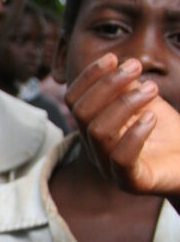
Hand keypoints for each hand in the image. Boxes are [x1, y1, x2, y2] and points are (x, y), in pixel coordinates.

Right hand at [67, 54, 179, 195]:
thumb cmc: (167, 132)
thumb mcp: (143, 102)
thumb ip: (126, 87)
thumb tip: (114, 65)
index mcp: (93, 128)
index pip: (74, 100)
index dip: (89, 77)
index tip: (114, 58)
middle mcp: (95, 150)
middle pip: (82, 113)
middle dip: (108, 84)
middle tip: (136, 67)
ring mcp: (110, 169)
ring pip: (99, 132)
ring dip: (125, 103)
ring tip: (152, 89)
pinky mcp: (131, 182)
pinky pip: (121, 158)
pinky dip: (135, 134)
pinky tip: (152, 118)